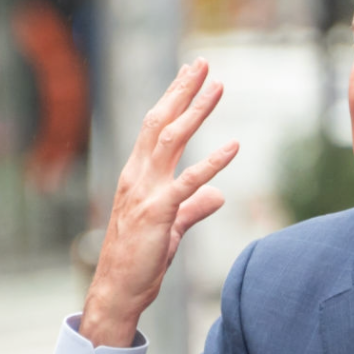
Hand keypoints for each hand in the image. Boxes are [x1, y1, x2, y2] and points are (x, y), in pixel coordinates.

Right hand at [81, 58, 238, 346]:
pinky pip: (188, 182)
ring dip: (196, 112)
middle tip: (202, 63)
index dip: (173, 99)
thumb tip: (217, 195)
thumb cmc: (140, 260)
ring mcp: (145, 192)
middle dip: (182, 91)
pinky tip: (234, 146)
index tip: (190, 75)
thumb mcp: (172, 227)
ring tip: (218, 87)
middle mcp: (137, 176)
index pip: (155, 128)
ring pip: (172, 141)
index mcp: (137, 176)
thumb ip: (194, 207)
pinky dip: (213, 163)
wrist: (119, 290)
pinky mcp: (159, 213)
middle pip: (161, 122)